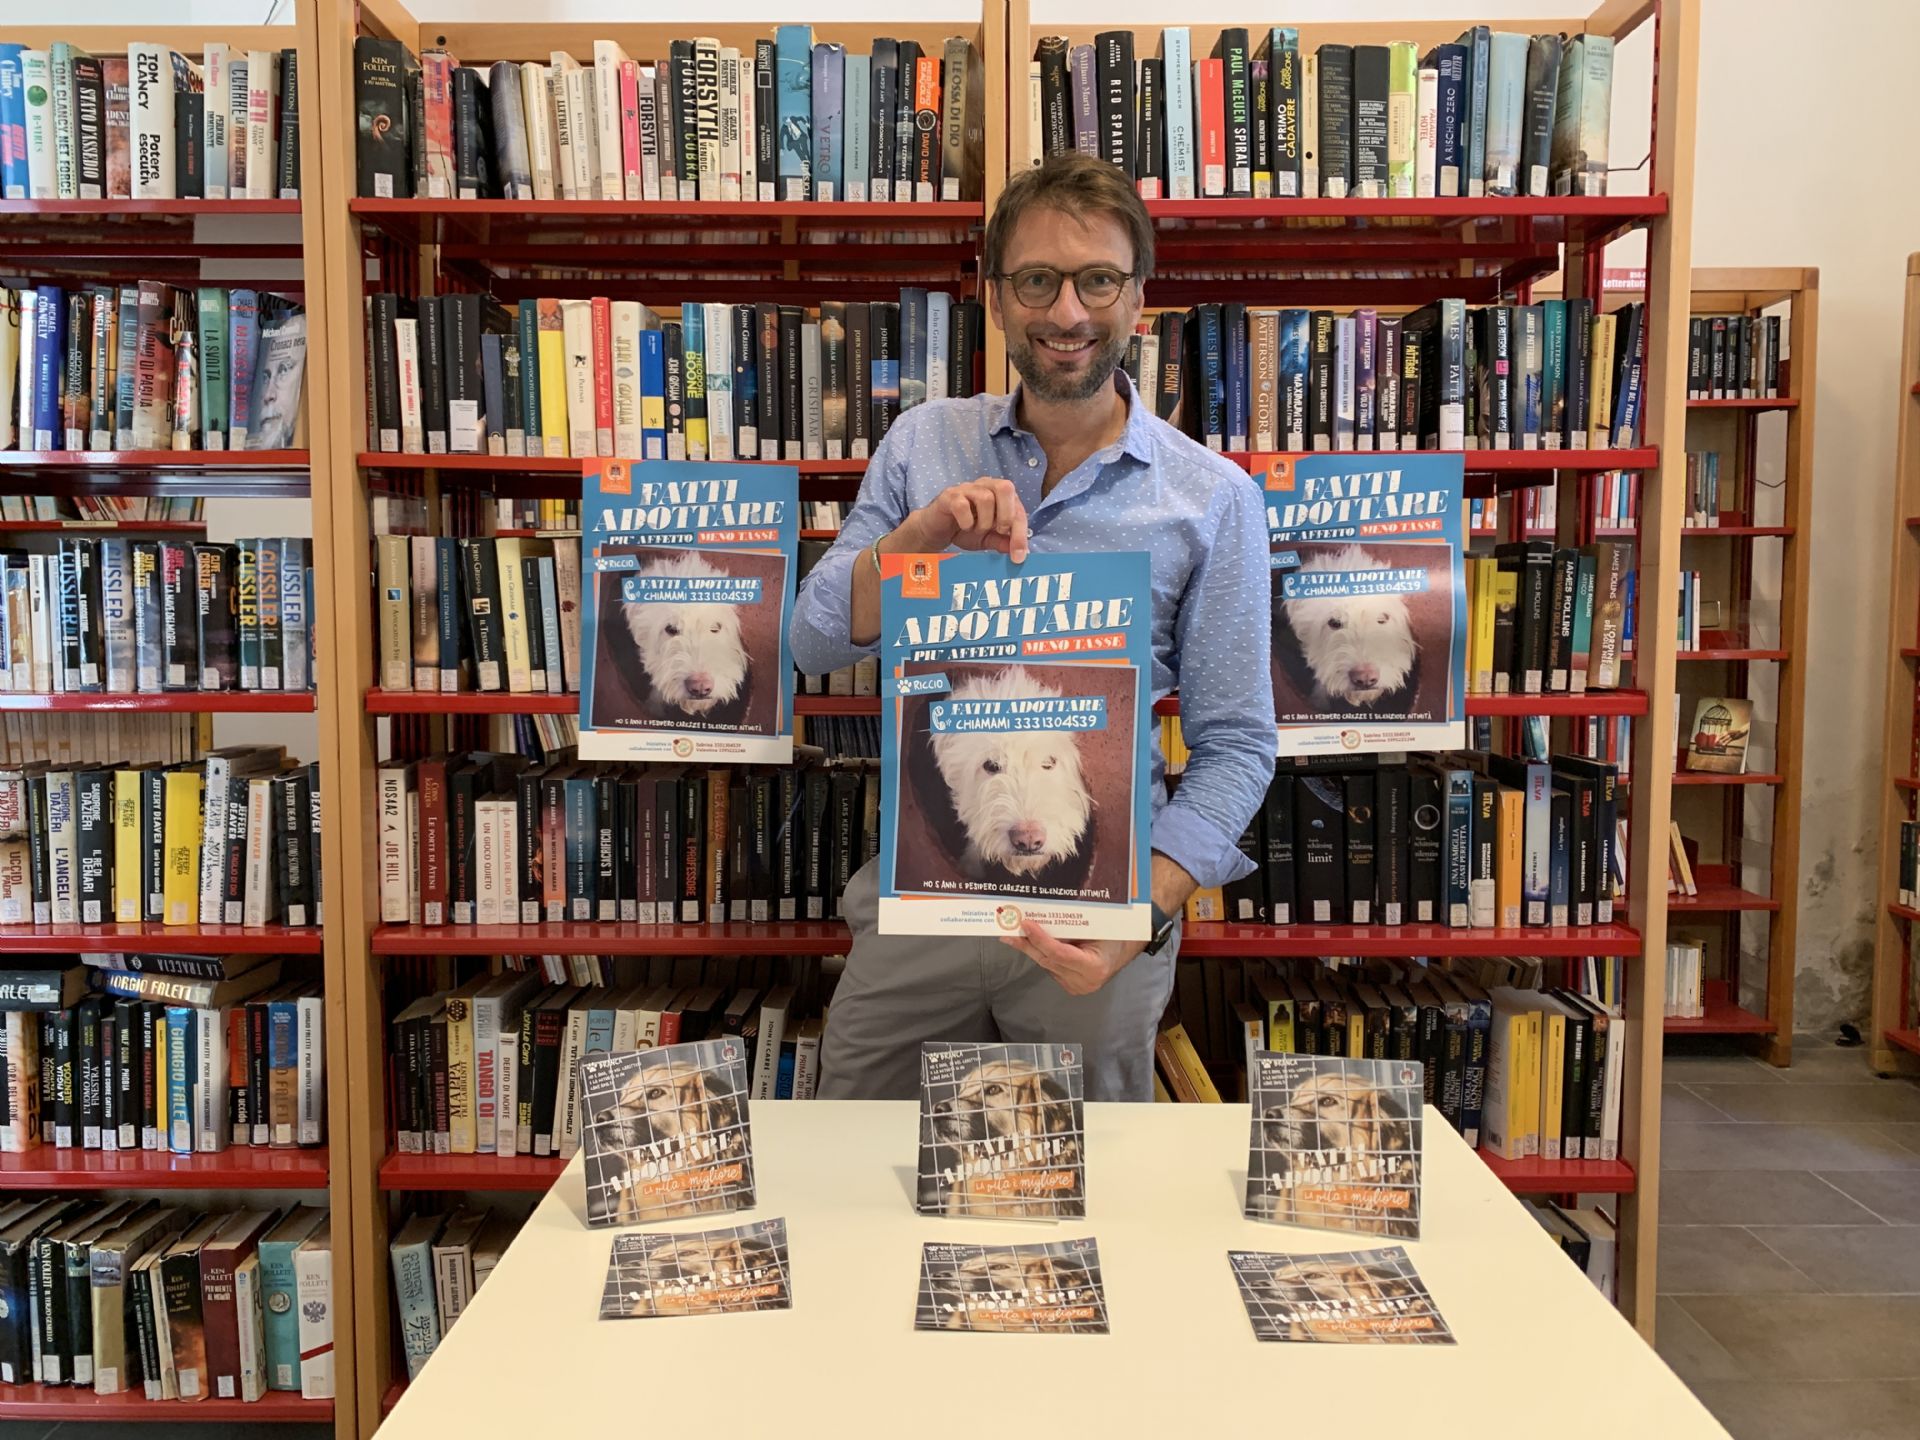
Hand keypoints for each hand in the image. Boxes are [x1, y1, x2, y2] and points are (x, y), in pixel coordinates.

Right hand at [899, 478, 1029, 561]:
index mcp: (999, 495)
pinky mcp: (949, 496)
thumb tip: (1023, 552)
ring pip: (985, 497)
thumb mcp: (988, 539)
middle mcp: (984, 486)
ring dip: (984, 521)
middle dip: (1007, 515)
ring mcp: (966, 489)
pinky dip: (966, 521)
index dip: (1021, 533)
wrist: (936, 531)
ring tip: (976, 530)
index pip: (1018, 508)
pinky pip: (962, 504)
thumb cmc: (964, 530)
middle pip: (1005, 487)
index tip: (1019, 556)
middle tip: (999, 531)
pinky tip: (964, 527)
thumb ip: (1004, 542)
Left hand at [1001, 918, 1144, 995]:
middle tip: (1007, 930)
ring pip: (1046, 964)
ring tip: (1013, 933)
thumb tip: (1042, 914)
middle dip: (1026, 944)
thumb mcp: (1098, 926)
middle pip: (1047, 960)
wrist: (1127, 948)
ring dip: (1030, 948)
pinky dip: (1041, 953)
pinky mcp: (1071, 986)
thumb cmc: (1116, 933)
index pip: (1059, 953)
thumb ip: (1073, 926)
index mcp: (1094, 967)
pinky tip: (1029, 942)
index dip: (1040, 939)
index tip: (1026, 924)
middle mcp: (1084, 981)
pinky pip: (1051, 967)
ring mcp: (1077, 987)